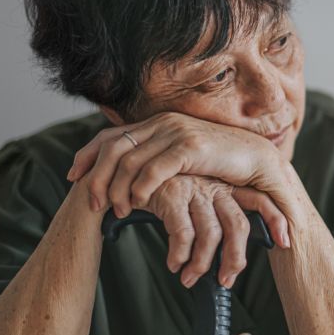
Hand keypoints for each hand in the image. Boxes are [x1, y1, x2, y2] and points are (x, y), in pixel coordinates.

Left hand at [66, 111, 284, 217]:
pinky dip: (140, 188)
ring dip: (117, 188)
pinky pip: (153, 169)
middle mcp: (163, 123)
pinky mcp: (190, 148)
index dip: (88, 155)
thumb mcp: (184, 160)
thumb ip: (159, 160)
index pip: (111, 135)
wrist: (259, 163)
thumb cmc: (222, 166)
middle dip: (96, 176)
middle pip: (113, 147)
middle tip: (92, 203)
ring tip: (117, 211)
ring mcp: (176, 133)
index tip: (74, 176)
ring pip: (129, 160)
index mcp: (158, 123)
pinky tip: (138, 204)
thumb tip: (131, 174)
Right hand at [142, 174, 287, 288]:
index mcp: (225, 185)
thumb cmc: (165, 186)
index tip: (284, 243)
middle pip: (238, 226)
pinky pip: (183, 233)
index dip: (275, 220)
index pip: (260, 200)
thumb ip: (212, 215)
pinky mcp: (173, 194)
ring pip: (211, 235)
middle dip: (235, 259)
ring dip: (201, 264)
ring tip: (189, 278)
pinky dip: (179, 255)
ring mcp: (195, 189)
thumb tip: (225, 255)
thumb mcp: (195, 195)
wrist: (130, 166)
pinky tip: (174, 264)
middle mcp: (214, 185)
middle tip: (226, 280)